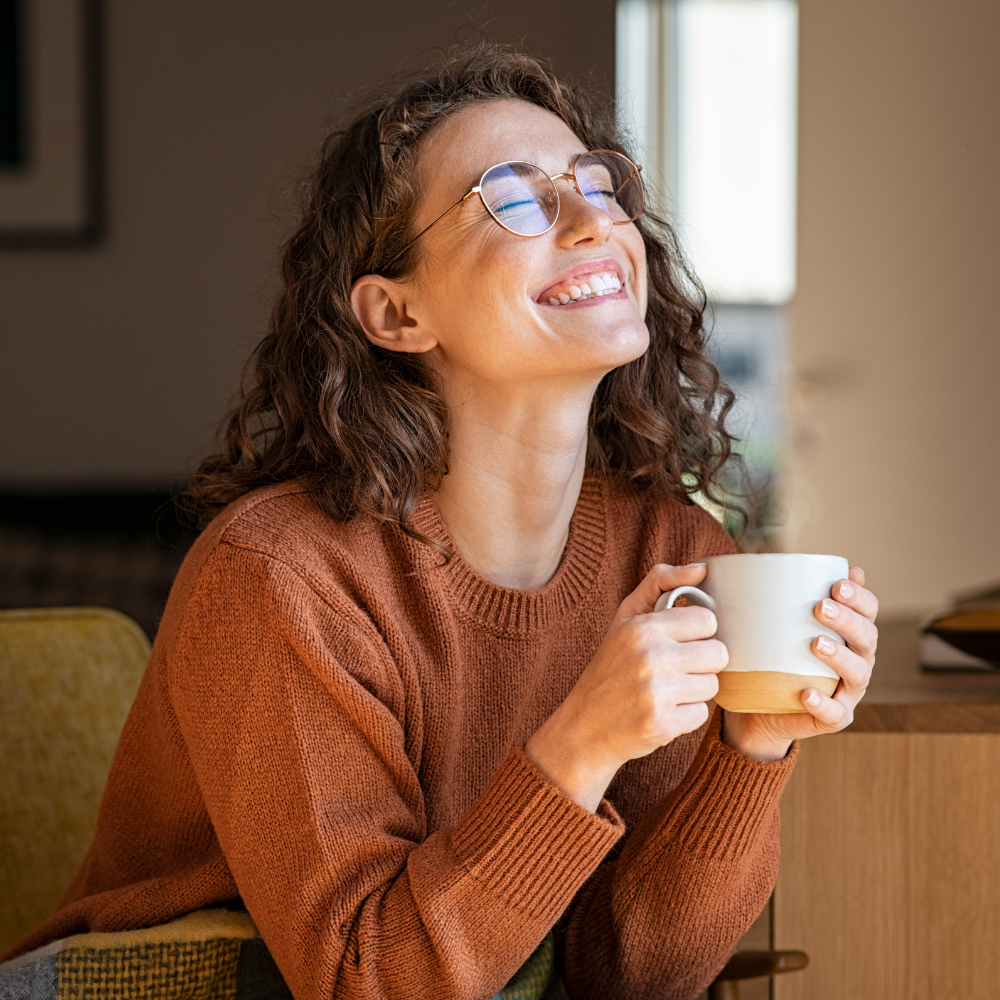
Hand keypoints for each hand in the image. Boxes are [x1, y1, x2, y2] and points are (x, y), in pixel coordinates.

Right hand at [525, 563, 727, 811]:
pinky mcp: (662, 725)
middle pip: (718, 654)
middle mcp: (650, 657)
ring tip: (666, 691)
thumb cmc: (610, 667)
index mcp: (643, 628)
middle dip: (701, 663)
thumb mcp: (625, 618)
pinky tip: (662, 712)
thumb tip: (702, 568)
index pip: (707, 621)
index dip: (697, 633)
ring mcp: (656, 693)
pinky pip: (701, 714)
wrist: (584, 726)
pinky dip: (686, 716)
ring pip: (712, 685)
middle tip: (675, 669)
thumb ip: (660, 583)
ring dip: (694, 691)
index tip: (679, 642)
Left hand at [722, 567, 878, 761]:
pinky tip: (806, 693)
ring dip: (840, 656)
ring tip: (816, 643)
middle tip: (820, 607)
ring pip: (858, 673)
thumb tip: (760, 557)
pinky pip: (835, 713)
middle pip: (866, 637)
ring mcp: (847, 691)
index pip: (867, 610)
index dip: (860, 596)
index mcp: (848, 632)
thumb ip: (775, 595)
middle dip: (848, 619)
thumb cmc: (769, 655)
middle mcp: (856, 659)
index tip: (838, 583)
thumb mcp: (772, 623)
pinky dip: (824, 703)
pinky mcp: (833, 717)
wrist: (758, 707)